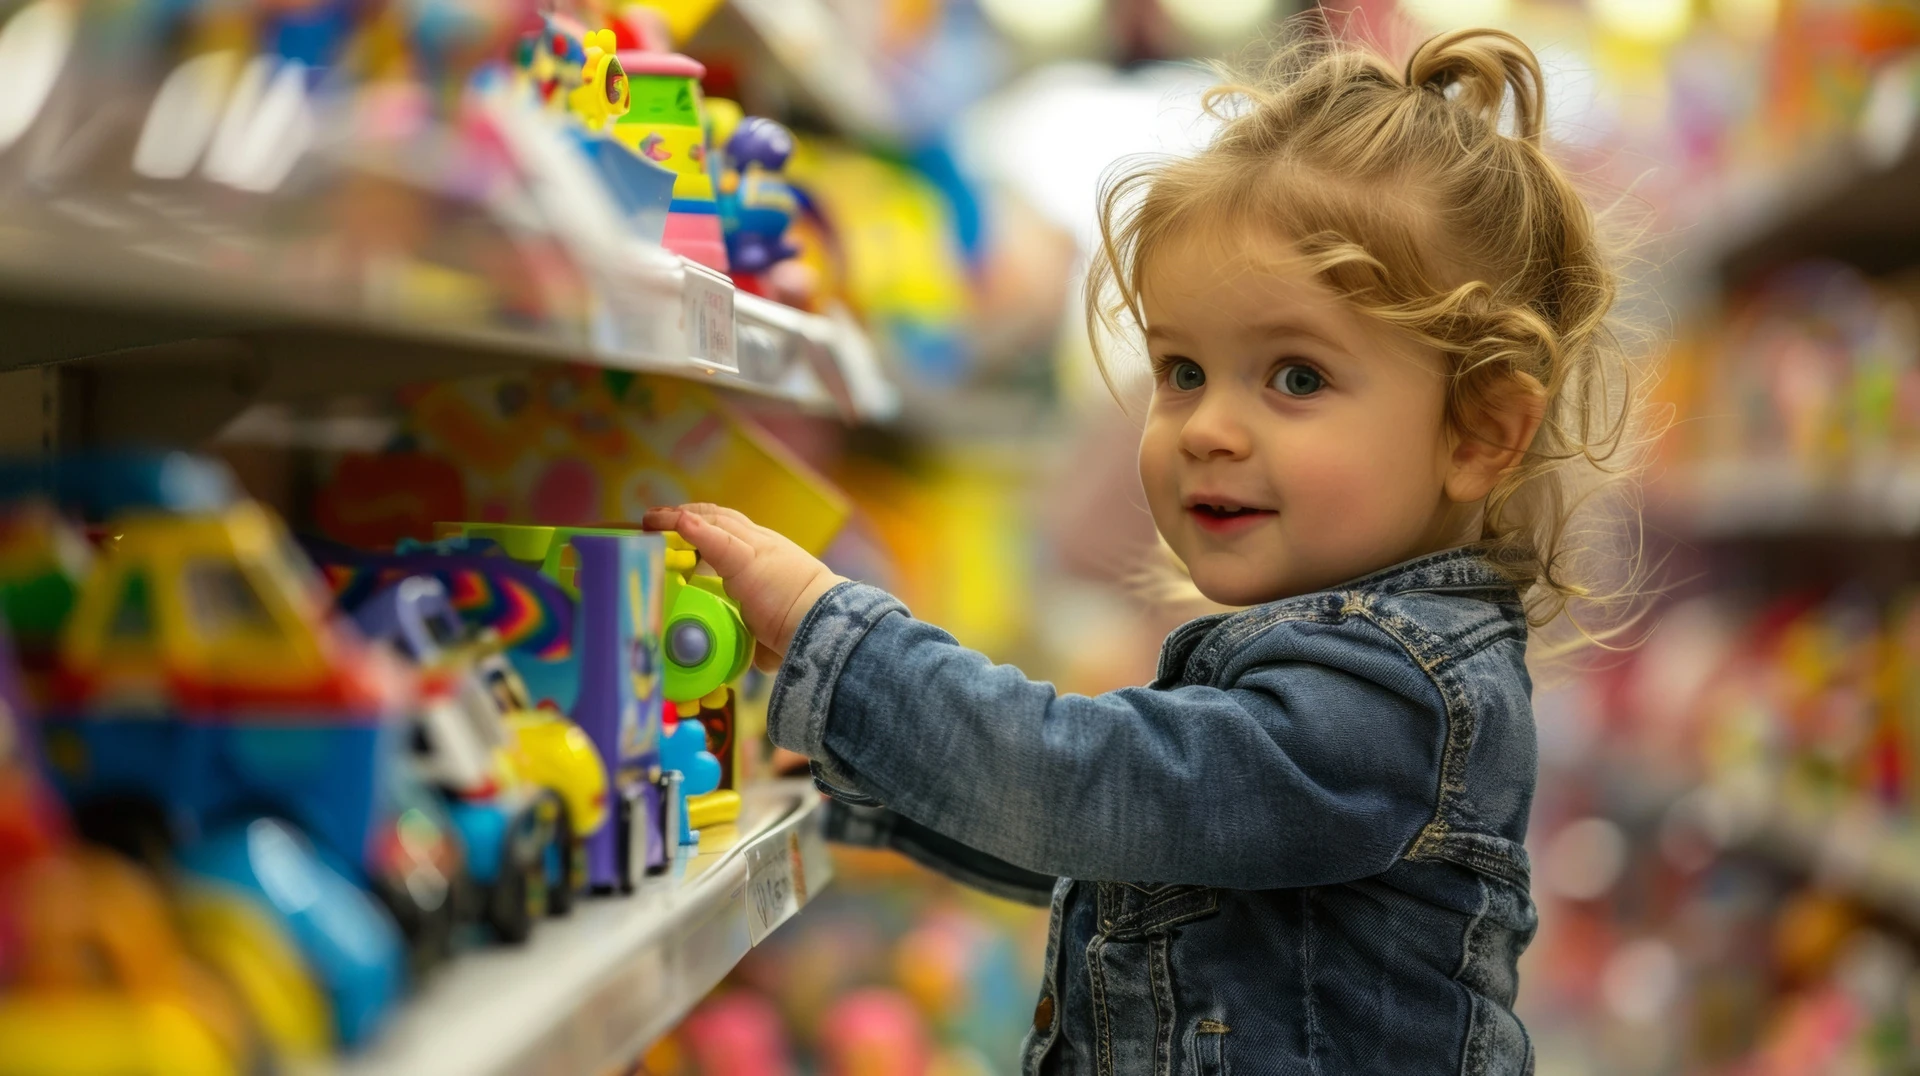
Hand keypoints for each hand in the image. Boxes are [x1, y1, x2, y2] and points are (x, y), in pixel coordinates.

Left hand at [640, 504, 846, 666]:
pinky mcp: (749, 562)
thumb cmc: (813, 630)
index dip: (708, 527)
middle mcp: (766, 545)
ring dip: (679, 519)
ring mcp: (758, 550)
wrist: (830, 626)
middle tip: (658, 519)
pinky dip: (694, 529)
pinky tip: (677, 521)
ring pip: (715, 521)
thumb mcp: (784, 631)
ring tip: (653, 520)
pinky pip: (716, 539)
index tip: (682, 528)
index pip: (735, 532)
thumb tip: (764, 660)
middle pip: (722, 517)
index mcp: (773, 558)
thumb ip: (769, 641)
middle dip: (689, 514)